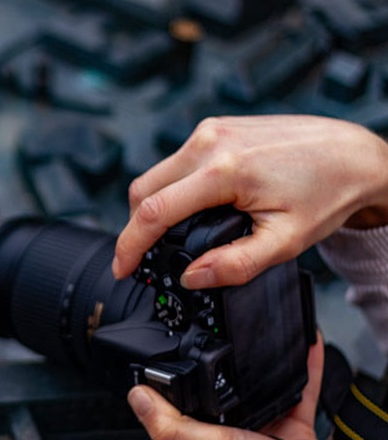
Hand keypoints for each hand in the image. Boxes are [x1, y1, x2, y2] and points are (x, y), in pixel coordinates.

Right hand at [112, 115, 387, 288]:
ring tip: (176, 235)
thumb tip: (191, 277)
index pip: (155, 212)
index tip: (122, 269)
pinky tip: (195, 206)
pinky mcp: (216, 127)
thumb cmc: (326, 194)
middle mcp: (210, 141)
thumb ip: (235, 265)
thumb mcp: (285, 242)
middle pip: (144, 190)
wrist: (353, 155)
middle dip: (138, 228)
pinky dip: (174, 188)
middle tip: (146, 258)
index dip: (130, 245)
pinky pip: (176, 162)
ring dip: (155, 206)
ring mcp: (211, 129)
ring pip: (157, 174)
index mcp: (225, 170)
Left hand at [127, 335, 365, 439]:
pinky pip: (297, 389)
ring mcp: (265, 426)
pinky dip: (302, 367)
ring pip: (260, 383)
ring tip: (261, 329)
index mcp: (205, 433)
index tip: (167, 345)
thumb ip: (172, 424)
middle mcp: (232, 429)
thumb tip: (136, 397)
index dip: (173, 374)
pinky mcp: (295, 427)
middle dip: (224, 358)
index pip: (181, 396)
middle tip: (221, 326)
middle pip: (223, 385)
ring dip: (262, 360)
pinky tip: (307, 345)